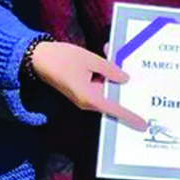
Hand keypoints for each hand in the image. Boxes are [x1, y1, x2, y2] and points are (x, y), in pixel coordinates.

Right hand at [30, 41, 146, 130]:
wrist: (36, 58)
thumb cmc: (61, 59)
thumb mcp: (90, 60)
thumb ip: (110, 70)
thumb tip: (125, 79)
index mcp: (88, 97)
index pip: (114, 110)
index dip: (129, 117)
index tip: (142, 125)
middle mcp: (87, 101)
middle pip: (112, 98)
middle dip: (125, 89)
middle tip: (141, 84)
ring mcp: (84, 95)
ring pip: (106, 88)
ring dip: (114, 75)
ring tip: (122, 58)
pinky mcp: (81, 88)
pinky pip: (98, 82)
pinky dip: (105, 71)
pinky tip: (109, 55)